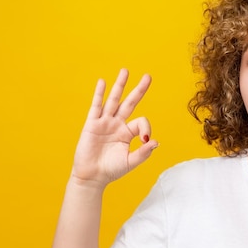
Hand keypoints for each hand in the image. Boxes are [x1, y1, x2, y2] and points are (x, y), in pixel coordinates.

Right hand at [71, 69, 157, 186]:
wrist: (92, 177)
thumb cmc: (111, 170)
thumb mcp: (131, 161)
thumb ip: (144, 152)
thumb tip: (155, 141)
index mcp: (128, 132)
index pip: (141, 121)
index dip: (146, 129)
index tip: (145, 140)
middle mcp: (117, 124)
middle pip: (130, 103)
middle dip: (139, 90)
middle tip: (148, 77)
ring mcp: (104, 122)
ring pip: (114, 100)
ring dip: (120, 85)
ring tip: (125, 71)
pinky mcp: (92, 124)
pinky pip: (96, 106)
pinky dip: (99, 94)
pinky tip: (102, 82)